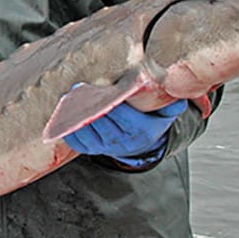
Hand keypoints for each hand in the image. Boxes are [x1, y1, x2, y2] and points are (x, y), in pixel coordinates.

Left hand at [63, 99, 186, 167]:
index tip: (101, 89)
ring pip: (87, 132)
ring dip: (75, 115)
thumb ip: (170, 102)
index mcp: (142, 131)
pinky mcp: (92, 149)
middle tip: (78, 88)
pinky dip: (69, 129)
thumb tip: (173, 92)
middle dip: (89, 106)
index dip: (111, 103)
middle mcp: (123, 142)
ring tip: (70, 96)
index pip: (124, 117)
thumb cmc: (151, 120)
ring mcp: (106, 147)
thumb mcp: (165, 111)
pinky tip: (64, 113)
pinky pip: (78, 142)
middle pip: (102, 123)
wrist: (142, 143)